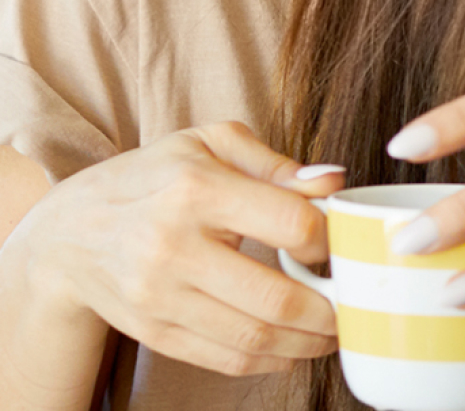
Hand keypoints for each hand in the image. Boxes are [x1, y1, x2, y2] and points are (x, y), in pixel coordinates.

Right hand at [14, 122, 344, 375]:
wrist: (68, 232)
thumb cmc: (155, 178)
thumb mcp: (209, 144)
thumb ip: (276, 164)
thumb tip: (334, 183)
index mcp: (196, 190)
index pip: (290, 223)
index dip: (328, 238)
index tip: (340, 242)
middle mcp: (173, 248)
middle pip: (277, 297)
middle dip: (333, 308)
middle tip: (357, 301)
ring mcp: (160, 298)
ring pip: (257, 338)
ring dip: (310, 342)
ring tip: (337, 328)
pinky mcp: (156, 332)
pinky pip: (228, 359)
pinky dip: (274, 359)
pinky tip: (298, 344)